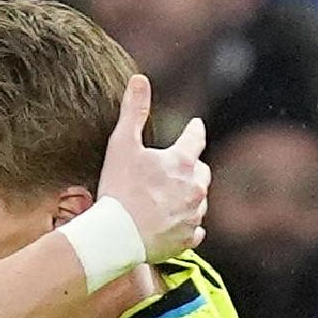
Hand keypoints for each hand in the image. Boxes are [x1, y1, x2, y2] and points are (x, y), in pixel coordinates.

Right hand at [96, 74, 209, 261]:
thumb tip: (139, 78)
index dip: (194, 130)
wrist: (116, 236)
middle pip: (201, 171)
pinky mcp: (188, 238)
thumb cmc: (118, 189)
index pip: (196, 137)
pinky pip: (194, 230)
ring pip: (198, 201)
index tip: (195, 125)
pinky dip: (186, 226)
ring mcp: (193, 215)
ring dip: (188, 197)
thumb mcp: (121, 145)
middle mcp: (195, 188)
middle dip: (191, 168)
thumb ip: (133, 111)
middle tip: (177, 170)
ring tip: (168, 200)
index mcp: (182, 162)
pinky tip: (172, 225)